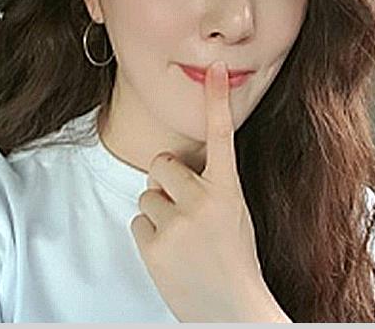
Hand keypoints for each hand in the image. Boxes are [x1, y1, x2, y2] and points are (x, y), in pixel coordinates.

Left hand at [131, 61, 290, 321]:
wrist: (232, 311)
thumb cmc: (236, 259)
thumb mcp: (235, 214)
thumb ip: (212, 186)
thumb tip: (177, 169)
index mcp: (227, 190)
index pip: (221, 136)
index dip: (217, 100)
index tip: (214, 70)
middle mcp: (201, 200)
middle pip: (160, 163)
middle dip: (165, 178)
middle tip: (180, 200)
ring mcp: (176, 223)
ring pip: (146, 194)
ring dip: (158, 210)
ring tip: (179, 235)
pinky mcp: (153, 246)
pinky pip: (137, 221)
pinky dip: (149, 233)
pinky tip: (169, 251)